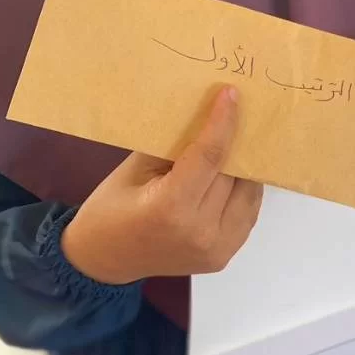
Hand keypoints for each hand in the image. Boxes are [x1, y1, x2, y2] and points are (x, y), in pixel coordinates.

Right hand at [62, 87, 262, 284]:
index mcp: (171, 208)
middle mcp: (200, 231)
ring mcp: (216, 248)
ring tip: (240, 143)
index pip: (210, 157)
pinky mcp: (223, 256)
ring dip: (246, 168)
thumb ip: (172, 145)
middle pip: (232, 175)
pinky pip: (246, 214)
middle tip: (237, 114)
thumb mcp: (134, 170)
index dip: (223, 123)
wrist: (105, 259)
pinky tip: (236, 174)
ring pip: (248, 195)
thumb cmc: (111, 209)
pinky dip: (244, 191)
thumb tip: (203, 113)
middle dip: (235, 143)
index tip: (232, 95)